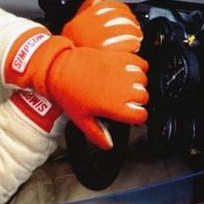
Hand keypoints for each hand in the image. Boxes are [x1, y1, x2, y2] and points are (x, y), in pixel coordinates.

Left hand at [4, 29, 147, 148]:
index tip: (129, 115)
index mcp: (116, 107)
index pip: (141, 116)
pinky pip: (140, 63)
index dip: (136, 117)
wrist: (59, 69)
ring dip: (138, 83)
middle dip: (137, 100)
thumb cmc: (69, 94)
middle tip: (124, 100)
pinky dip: (139, 67)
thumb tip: (108, 145)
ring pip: (144, 80)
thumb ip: (98, 135)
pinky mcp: (119, 58)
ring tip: (125, 85)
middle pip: (144, 97)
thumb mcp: (82, 120)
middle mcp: (123, 89)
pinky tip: (128, 72)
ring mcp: (122, 72)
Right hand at [62, 0, 142, 52]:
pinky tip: (133, 48)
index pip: (111, 5)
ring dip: (135, 34)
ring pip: (128, 30)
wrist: (63, 65)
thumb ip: (86, 8)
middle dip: (132, 22)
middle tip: (136, 29)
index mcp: (87, 16)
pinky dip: (134, 45)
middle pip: (122, 17)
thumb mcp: (75, 24)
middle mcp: (93, 24)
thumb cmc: (71, 46)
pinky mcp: (109, 52)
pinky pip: (128, 44)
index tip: (129, 15)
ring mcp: (101, 38)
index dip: (123, 9)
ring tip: (136, 39)